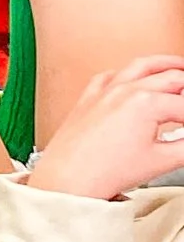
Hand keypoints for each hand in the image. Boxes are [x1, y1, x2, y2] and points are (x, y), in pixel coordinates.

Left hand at [31, 56, 183, 201]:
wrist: (68, 177)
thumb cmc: (106, 170)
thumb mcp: (161, 161)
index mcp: (147, 103)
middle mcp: (126, 89)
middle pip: (170, 78)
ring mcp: (106, 90)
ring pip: (140, 66)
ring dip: (163, 64)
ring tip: (179, 67)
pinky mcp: (90, 96)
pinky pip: (110, 75)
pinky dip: (127, 73)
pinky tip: (134, 77)